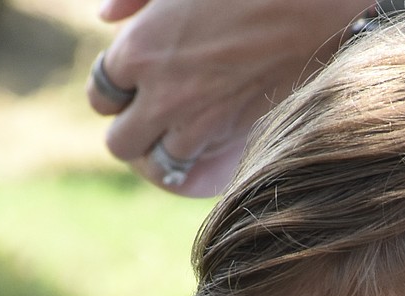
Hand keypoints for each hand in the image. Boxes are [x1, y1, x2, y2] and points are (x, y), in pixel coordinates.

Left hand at [87, 0, 369, 196]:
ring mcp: (196, 123)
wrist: (304, 7)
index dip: (111, 93)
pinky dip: (193, 161)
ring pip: (158, 165)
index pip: (100, 96)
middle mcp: (161, 96)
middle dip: (129, 131)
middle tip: (148, 115)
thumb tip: (106, 20)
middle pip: (120, 144)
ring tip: (178, 132)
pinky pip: (194, 169)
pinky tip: (204, 138)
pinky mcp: (229, 137)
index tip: (129, 84)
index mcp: (138, 50)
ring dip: (162, 151)